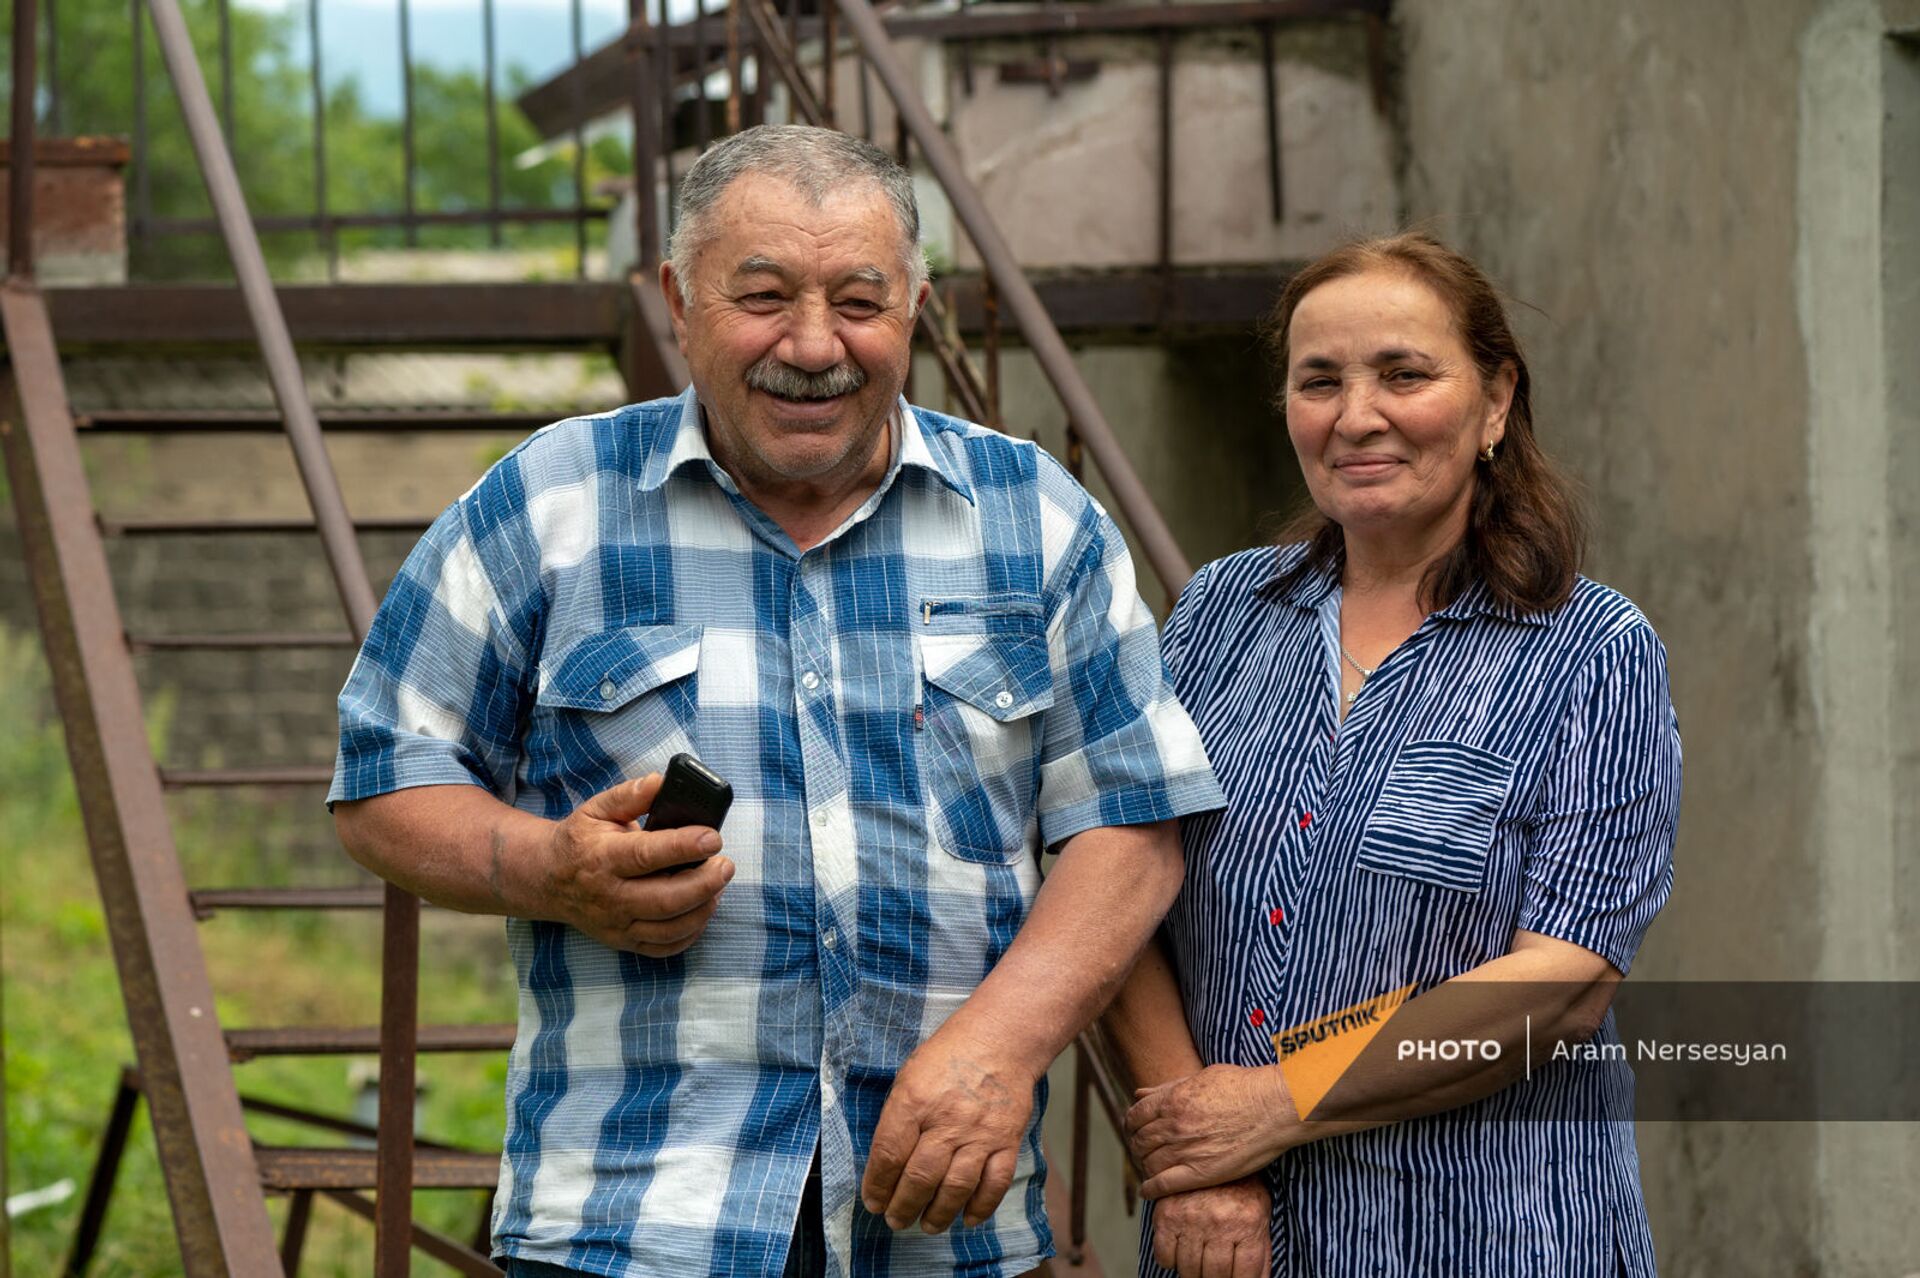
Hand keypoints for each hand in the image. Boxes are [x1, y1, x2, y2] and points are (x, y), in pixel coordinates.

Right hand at [538, 773, 733, 955]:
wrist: (548, 880)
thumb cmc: (581, 840)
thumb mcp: (597, 809)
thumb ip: (630, 795)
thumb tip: (661, 782)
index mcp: (602, 857)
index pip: (647, 855)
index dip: (684, 846)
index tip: (713, 837)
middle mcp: (609, 896)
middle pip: (665, 899)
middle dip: (704, 883)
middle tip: (726, 865)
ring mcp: (616, 924)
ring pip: (670, 928)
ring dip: (703, 909)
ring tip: (718, 885)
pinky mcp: (624, 942)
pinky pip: (664, 948)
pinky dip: (691, 933)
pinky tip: (702, 909)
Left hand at [860, 1030, 1036, 1234]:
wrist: (1001, 1040)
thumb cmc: (948, 1056)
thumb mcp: (910, 1076)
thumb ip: (899, 1117)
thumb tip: (887, 1162)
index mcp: (914, 1101)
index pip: (889, 1154)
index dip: (877, 1185)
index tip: (873, 1202)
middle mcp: (946, 1120)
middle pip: (920, 1177)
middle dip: (903, 1206)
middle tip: (896, 1221)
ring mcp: (980, 1133)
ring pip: (956, 1187)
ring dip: (938, 1214)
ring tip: (928, 1225)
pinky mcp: (1007, 1141)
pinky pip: (994, 1184)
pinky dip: (981, 1207)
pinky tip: (968, 1219)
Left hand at [1125, 1065, 1296, 1197]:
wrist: (1275, 1107)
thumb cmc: (1243, 1087)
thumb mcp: (1201, 1077)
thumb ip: (1167, 1087)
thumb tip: (1138, 1092)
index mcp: (1172, 1099)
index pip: (1134, 1116)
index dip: (1131, 1125)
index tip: (1136, 1130)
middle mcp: (1173, 1125)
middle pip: (1139, 1141)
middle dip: (1138, 1146)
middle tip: (1144, 1150)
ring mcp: (1186, 1150)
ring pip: (1149, 1163)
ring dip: (1146, 1166)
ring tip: (1152, 1168)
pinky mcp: (1201, 1173)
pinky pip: (1163, 1185)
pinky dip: (1151, 1189)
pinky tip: (1149, 1190)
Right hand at [1150, 1176, 1271, 1277]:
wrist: (1213, 1146)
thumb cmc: (1239, 1186)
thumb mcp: (1260, 1214)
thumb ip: (1260, 1249)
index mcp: (1248, 1225)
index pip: (1244, 1276)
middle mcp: (1220, 1223)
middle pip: (1214, 1276)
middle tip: (1213, 1271)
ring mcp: (1192, 1220)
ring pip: (1188, 1270)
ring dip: (1193, 1272)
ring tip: (1198, 1261)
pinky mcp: (1167, 1214)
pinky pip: (1163, 1255)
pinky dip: (1169, 1260)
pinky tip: (1179, 1249)